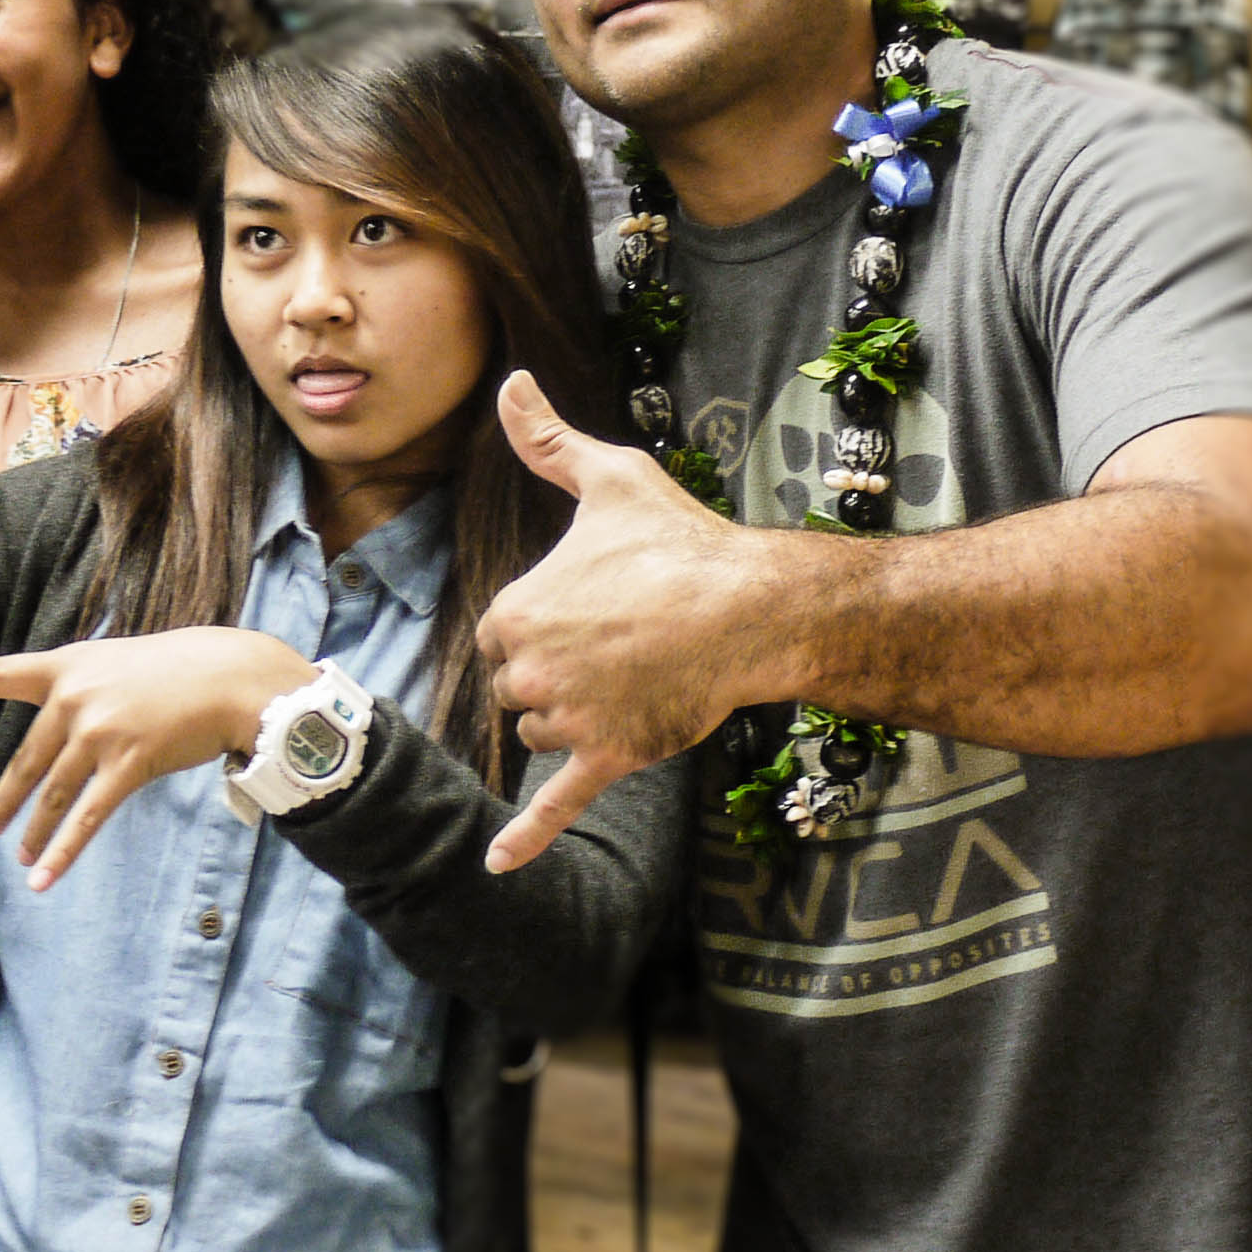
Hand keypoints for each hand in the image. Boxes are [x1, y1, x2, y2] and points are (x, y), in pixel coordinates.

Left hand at [0, 629, 314, 889]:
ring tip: (17, 858)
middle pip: (24, 760)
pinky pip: (85, 818)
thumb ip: (78, 690)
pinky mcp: (128, 763)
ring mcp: (99, 731)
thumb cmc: (177, 670)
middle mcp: (73, 697)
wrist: (232, 676)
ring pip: (51, 795)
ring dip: (32, 833)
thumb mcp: (116, 663)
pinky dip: (61, 853)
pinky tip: (41, 878)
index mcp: (64, 665)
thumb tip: (57, 729)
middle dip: (5, 800)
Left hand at [475, 370, 788, 872]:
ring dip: (580, 719)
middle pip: (520, 692)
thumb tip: (512, 381)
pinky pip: (556, 804)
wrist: (758, 606)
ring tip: (637, 676)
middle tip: (624, 642)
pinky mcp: (608, 758)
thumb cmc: (681, 541)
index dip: (548, 628)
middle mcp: (531, 670)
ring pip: (545, 736)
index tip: (596, 609)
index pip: (502, 639)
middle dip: (561, 676)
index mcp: (514, 612)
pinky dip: (525, 840)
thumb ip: (547, 440)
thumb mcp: (607, 479)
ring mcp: (570, 719)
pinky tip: (493, 869)